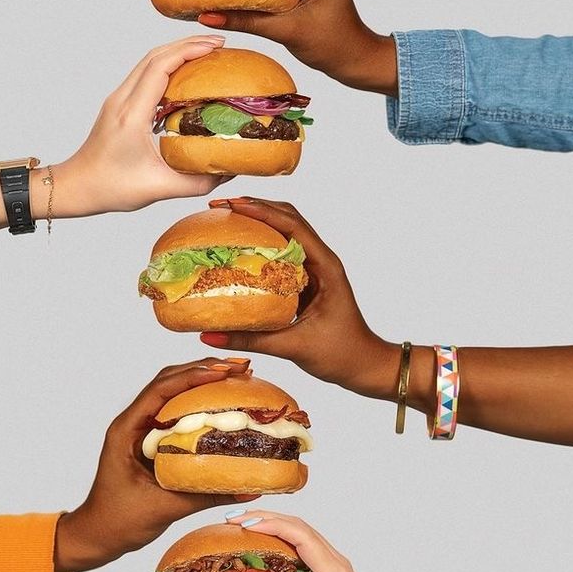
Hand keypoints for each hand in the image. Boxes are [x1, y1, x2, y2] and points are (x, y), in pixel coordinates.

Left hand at [45, 36, 231, 215]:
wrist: (77, 187)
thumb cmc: (111, 188)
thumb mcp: (160, 189)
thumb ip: (198, 182)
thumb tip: (229, 171)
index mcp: (131, 115)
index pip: (160, 67)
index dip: (189, 51)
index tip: (215, 47)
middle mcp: (122, 100)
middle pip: (155, 55)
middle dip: (188, 44)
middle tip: (219, 45)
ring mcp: (118, 100)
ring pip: (148, 61)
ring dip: (177, 52)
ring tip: (206, 53)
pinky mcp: (119, 105)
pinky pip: (144, 75)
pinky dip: (167, 66)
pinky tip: (185, 75)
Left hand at [54, 358, 258, 571]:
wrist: (97, 535)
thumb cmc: (119, 521)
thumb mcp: (164, 509)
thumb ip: (205, 496)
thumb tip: (249, 490)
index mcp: (127, 430)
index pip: (160, 391)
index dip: (192, 377)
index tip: (223, 373)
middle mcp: (133, 423)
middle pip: (169, 382)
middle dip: (203, 371)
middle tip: (239, 369)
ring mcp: (142, 430)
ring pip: (173, 393)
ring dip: (203, 383)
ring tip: (236, 378)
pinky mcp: (152, 440)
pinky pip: (177, 413)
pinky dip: (199, 404)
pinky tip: (223, 404)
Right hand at [200, 197, 398, 398]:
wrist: (364, 366)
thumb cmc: (339, 355)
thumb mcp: (292, 347)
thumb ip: (250, 340)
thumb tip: (208, 335)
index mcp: (325, 266)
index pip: (292, 226)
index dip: (261, 211)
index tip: (231, 206)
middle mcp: (321, 260)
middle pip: (288, 218)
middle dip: (255, 208)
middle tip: (220, 206)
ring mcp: (314, 268)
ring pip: (285, 232)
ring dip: (258, 221)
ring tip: (225, 218)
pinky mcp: (306, 280)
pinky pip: (282, 253)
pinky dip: (261, 243)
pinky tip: (238, 247)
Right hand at [225, 510, 402, 571]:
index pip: (301, 536)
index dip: (271, 526)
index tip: (244, 525)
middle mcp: (334, 560)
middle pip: (297, 525)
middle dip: (265, 518)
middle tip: (234, 521)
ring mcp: (331, 561)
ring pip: (299, 530)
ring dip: (272, 524)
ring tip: (242, 527)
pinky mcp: (326, 566)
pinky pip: (301, 543)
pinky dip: (279, 537)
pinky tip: (260, 544)